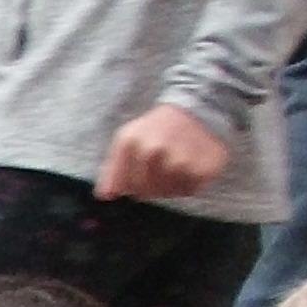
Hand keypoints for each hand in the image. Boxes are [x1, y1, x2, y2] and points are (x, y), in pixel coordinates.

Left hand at [96, 106, 227, 201]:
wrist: (199, 110)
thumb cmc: (158, 128)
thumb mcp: (129, 138)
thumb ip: (113, 168)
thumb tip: (105, 195)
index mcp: (130, 143)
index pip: (122, 185)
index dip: (130, 186)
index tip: (137, 179)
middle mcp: (152, 151)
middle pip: (143, 192)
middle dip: (149, 186)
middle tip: (160, 169)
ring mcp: (178, 161)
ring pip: (165, 193)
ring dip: (169, 186)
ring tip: (175, 165)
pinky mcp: (201, 170)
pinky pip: (187, 191)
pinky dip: (188, 185)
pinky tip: (190, 167)